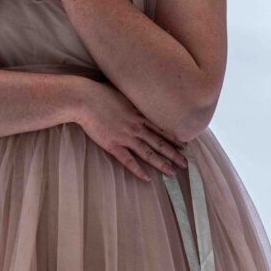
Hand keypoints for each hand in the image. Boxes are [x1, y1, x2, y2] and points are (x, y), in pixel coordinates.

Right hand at [75, 80, 189, 182]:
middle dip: (173, 154)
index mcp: (139, 113)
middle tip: (185, 164)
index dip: (174, 137)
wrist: (84, 99)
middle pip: (159, 142)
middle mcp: (136, 126)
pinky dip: (138, 170)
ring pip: (148, 152)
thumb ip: (134, 99)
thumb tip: (143, 97)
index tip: (186, 144)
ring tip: (172, 173)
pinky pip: (128, 160)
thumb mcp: (124, 91)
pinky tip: (147, 178)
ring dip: (161, 163)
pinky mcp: (113, 145)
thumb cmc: (101, 92)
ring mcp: (125, 136)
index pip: (162, 127)